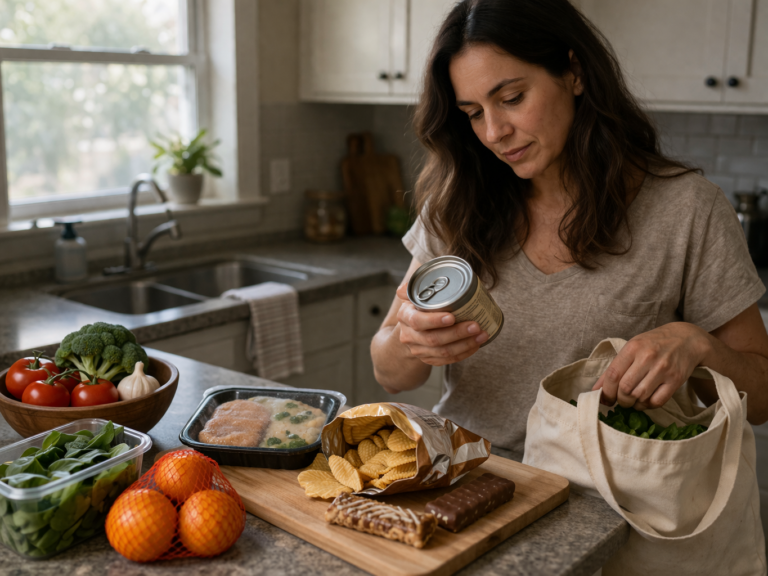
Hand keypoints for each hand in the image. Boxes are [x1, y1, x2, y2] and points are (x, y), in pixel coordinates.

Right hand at [395, 283, 487, 365]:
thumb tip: (408, 282)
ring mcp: (419, 350)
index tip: (452, 317)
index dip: (435, 321)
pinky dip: (464, 354)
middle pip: (433, 339)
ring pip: (443, 352)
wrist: (409, 330)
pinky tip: (476, 345)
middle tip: (476, 325)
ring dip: (465, 344)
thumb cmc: (417, 308)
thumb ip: (413, 287)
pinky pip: (447, 360)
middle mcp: (409, 336)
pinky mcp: (428, 359)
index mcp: (405, 317)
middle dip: (457, 334)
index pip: (418, 321)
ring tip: (482, 335)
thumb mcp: (412, 295)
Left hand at [592, 323, 711, 409]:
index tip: (605, 399)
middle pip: (625, 388)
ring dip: (634, 404)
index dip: (606, 392)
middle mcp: (647, 357)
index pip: (613, 375)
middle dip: (620, 400)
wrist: (687, 339)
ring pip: (640, 396)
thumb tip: (596, 390)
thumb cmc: (654, 344)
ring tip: (633, 400)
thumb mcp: (632, 348)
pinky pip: (657, 401)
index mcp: (633, 347)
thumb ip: (614, 368)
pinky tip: (646, 400)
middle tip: (621, 400)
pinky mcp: (676, 380)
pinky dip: (648, 405)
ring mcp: (663, 369)